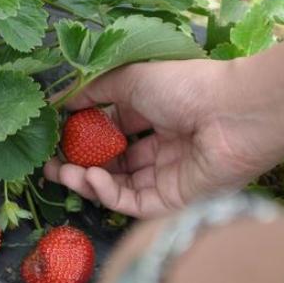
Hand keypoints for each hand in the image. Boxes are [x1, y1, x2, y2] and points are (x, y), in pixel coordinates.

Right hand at [45, 59, 283, 217]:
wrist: (233, 114)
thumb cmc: (187, 87)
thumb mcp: (132, 78)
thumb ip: (95, 91)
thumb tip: (61, 100)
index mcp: (158, 115)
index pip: (114, 131)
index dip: (84, 136)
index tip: (55, 136)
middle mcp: (164, 148)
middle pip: (114, 164)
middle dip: (80, 164)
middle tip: (50, 164)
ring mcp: (169, 176)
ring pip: (119, 187)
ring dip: (88, 181)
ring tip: (63, 171)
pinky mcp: (174, 202)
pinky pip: (134, 203)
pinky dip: (109, 194)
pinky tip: (92, 178)